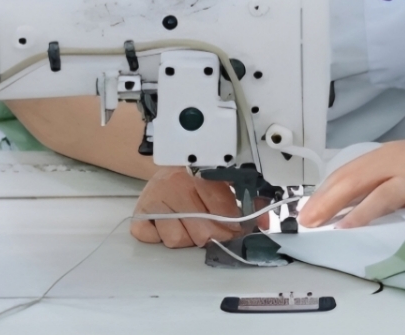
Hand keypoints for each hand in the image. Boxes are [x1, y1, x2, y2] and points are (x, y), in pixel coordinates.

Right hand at [130, 168, 265, 247]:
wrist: (168, 165)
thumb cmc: (197, 176)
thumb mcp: (224, 180)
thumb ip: (247, 198)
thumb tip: (264, 222)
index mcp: (198, 174)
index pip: (223, 210)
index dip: (235, 225)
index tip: (239, 227)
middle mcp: (174, 185)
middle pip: (202, 231)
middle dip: (216, 235)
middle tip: (219, 230)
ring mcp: (155, 200)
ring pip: (176, 240)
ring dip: (187, 238)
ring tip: (191, 224)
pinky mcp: (140, 213)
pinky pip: (150, 237)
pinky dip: (159, 236)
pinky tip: (170, 224)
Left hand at [298, 123, 404, 229]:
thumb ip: (386, 178)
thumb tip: (354, 204)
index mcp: (389, 154)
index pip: (347, 171)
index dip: (324, 191)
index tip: (306, 209)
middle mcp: (397, 161)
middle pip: (352, 178)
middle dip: (323, 200)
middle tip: (303, 220)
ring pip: (370, 189)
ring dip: (342, 208)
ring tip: (322, 224)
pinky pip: (397, 207)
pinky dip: (371, 214)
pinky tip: (357, 226)